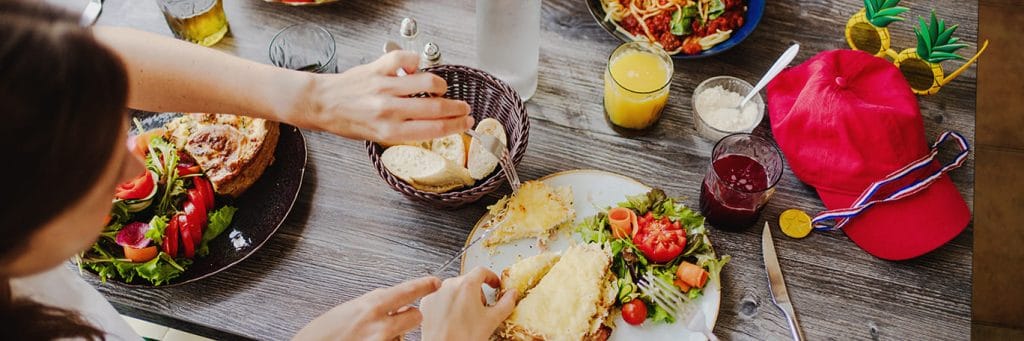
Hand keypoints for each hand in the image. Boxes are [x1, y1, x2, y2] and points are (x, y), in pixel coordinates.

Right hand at [293, 276, 440, 340]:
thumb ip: (370, 305)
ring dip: (394, 336)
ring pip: (403, 336)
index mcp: (370, 305)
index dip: (425, 285)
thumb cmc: (320, 336)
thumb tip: (387, 300)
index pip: (408, 290)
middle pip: (416, 316)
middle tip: (398, 320)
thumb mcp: (346, 311)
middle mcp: (379, 323)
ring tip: (369, 337)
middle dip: (410, 317)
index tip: (436, 283)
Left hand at [301, 51, 472, 141]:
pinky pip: (407, 59)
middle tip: (464, 108)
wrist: (321, 104)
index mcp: (390, 131)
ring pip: (428, 80)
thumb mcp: (378, 137)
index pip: (435, 128)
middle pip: (437, 107)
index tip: (466, 122)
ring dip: (441, 85)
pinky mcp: (378, 68)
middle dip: (457, 108)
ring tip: (441, 89)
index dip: (456, 125)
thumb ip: (404, 132)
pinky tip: (416, 69)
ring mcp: (385, 86)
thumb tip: (432, 124)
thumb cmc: (347, 122)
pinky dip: (417, 62)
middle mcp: (389, 109)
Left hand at [420, 267, 517, 340]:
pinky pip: (440, 296)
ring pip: (453, 288)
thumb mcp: (492, 320)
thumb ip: (506, 303)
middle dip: (477, 292)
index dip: (491, 277)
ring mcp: (436, 293)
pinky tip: (452, 317)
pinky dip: (448, 303)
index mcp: (467, 285)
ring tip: (466, 316)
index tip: (494, 284)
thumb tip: (512, 294)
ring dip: (462, 297)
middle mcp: (449, 284)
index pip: (482, 271)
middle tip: (482, 308)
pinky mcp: (426, 302)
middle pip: (468, 280)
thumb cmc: (465, 337)